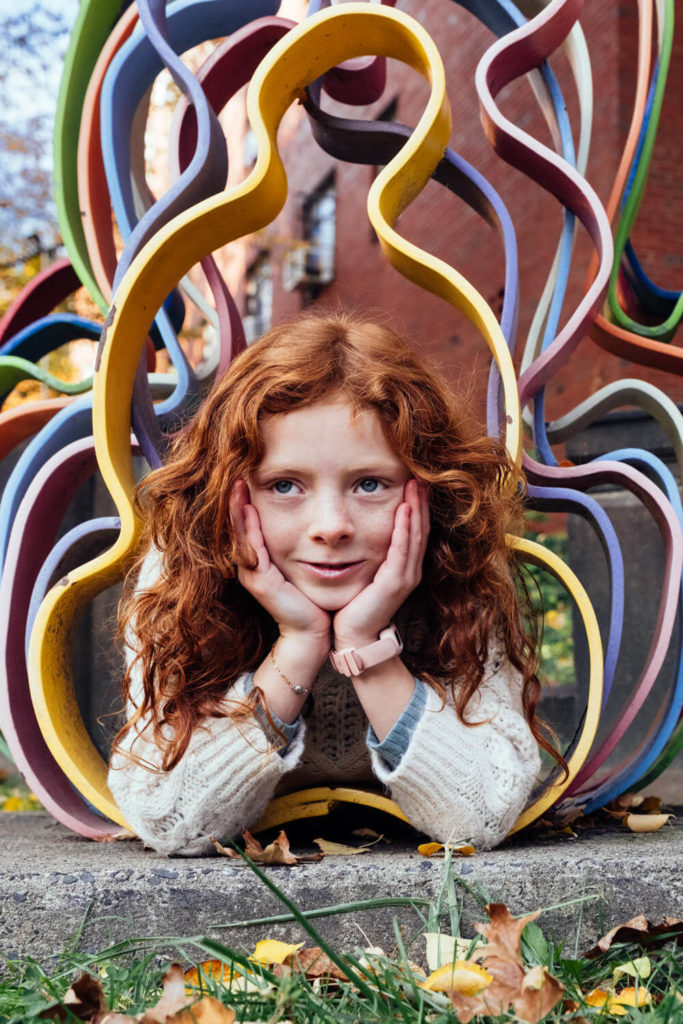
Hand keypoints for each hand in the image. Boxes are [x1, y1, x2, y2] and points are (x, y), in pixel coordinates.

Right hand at [229, 480, 331, 645]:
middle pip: (238, 527)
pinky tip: (250, 508)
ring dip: (238, 509)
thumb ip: (301, 548)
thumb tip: (314, 525)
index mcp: (260, 562)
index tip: (245, 476)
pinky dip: (249, 527)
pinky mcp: (261, 582)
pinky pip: (252, 548)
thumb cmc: (312, 600)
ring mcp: (253, 575)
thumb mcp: (303, 567)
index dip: (243, 502)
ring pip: (241, 535)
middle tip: (236, 473)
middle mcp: (251, 567)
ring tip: (238, 485)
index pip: (247, 526)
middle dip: (236, 500)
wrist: (313, 634)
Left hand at [333, 478, 429, 647]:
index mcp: (404, 568)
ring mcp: (405, 576)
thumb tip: (357, 533)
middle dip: (420, 501)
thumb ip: (369, 556)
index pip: (414, 530)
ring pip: (414, 535)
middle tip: (421, 475)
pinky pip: (402, 549)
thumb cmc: (354, 607)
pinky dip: (404, 528)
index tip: (414, 482)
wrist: (355, 637)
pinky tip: (404, 509)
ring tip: (415, 484)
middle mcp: (410, 570)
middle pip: (420, 528)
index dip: (417, 506)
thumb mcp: (365, 575)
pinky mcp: (395, 582)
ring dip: (416, 508)